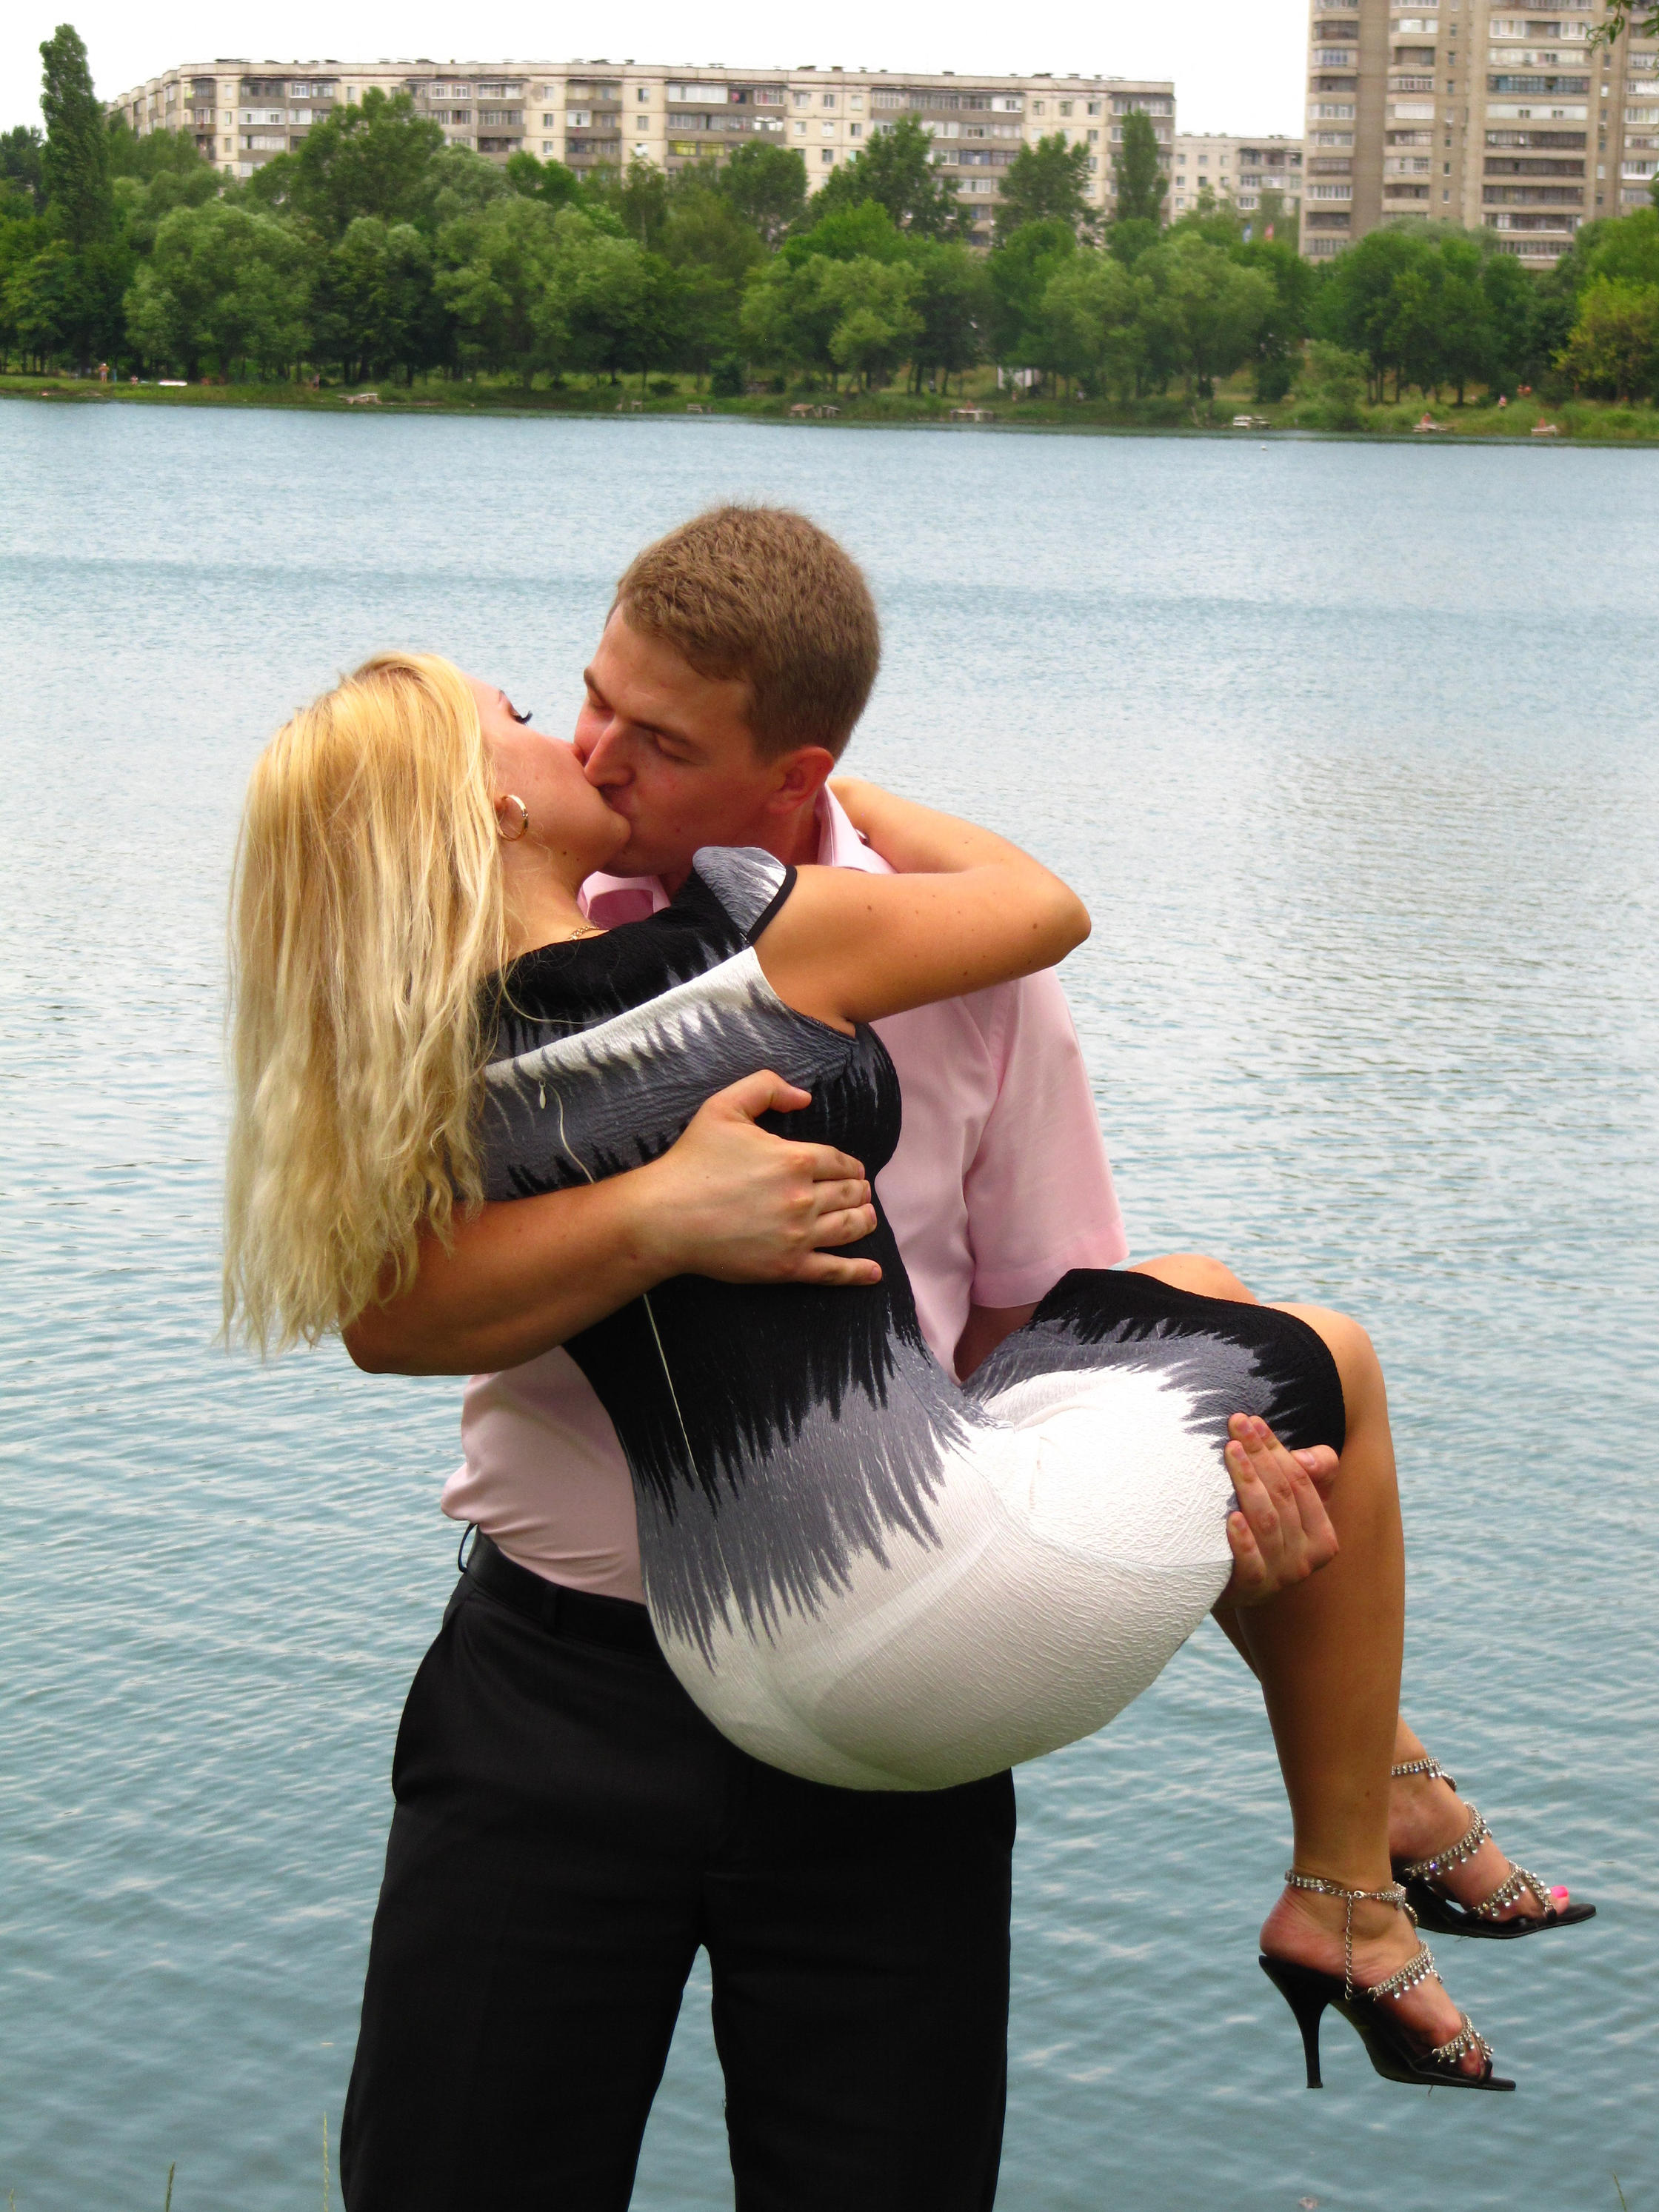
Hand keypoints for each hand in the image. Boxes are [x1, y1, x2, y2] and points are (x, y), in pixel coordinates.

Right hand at [635, 1071, 881, 1287]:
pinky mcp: (787, 1267)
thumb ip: (766, 1087)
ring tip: (867, 1218)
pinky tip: (873, 1272)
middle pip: (851, 1194)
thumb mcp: (724, 1106)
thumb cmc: (692, 1161)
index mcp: (794, 1159)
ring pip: (851, 1228)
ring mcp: (798, 1235)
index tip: (851, 1170)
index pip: (841, 1162)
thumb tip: (804, 1097)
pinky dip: (859, 1272)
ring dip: (865, 1220)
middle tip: (858, 1193)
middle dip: (859, 1192)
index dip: (850, 1166)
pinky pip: (834, 1271)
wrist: (665, 1217)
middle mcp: (803, 1197)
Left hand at [1218, 1415, 1340, 1607]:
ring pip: (1268, 1521)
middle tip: (1235, 1424)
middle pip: (1283, 1496)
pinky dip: (1243, 1540)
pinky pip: (1251, 1564)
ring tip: (1230, 1452)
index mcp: (1323, 1536)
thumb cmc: (1261, 1534)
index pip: (1301, 1481)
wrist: (1228, 1584)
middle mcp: (1306, 1559)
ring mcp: (1280, 1576)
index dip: (1277, 1449)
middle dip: (1259, 1456)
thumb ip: (1314, 1471)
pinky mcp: (1252, 1590)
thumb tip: (1304, 1459)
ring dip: (1249, 1483)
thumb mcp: (1293, 1503)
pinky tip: (1230, 1518)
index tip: (1252, 1421)